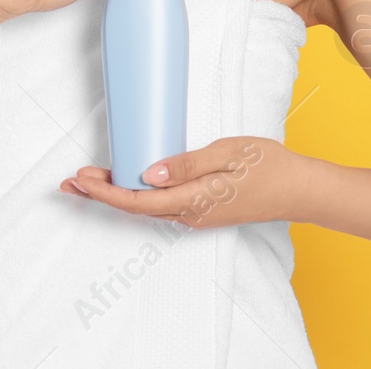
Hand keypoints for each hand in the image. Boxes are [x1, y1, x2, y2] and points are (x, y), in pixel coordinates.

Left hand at [58, 136, 303, 228]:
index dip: (106, 192)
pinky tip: (127, 184)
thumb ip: (188, 164)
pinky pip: (159, 207)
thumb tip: (148, 173)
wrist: (300, 190)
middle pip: (134, 209)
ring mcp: (195, 216)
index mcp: (194, 201)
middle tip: (70, 182)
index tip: (82, 179)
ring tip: (89, 182)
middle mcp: (190, 215)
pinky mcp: (201, 210)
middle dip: (100, 196)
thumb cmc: (269, 166)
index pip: (137, 201)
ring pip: (145, 209)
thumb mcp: (229, 153)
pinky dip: (135, 197)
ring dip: (115, 196)